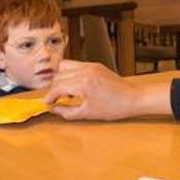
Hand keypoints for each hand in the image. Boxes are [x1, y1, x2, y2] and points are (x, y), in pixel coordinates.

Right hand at [44, 60, 171, 120]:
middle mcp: (85, 70)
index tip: (47, 103)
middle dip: (54, 88)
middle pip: (58, 75)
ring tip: (66, 92)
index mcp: (83, 83)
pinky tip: (75, 86)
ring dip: (61, 78)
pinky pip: (75, 65)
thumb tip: (54, 109)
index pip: (57, 87)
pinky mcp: (95, 65)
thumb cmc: (114, 107)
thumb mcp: (88, 114)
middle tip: (56, 100)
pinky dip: (70, 74)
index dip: (49, 96)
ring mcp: (90, 65)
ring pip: (65, 66)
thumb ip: (67, 112)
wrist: (133, 98)